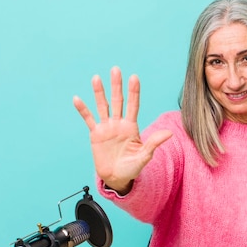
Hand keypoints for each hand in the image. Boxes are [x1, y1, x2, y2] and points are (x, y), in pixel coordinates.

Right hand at [73, 66, 172, 193]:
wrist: (117, 178)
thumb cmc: (132, 167)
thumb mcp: (144, 156)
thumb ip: (154, 143)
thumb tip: (169, 133)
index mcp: (132, 127)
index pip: (133, 105)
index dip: (134, 92)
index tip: (134, 77)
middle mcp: (119, 124)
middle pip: (118, 101)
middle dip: (117, 86)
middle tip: (116, 69)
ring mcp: (107, 128)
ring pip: (103, 106)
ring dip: (99, 93)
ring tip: (96, 78)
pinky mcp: (95, 134)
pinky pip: (88, 119)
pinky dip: (83, 110)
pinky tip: (77, 99)